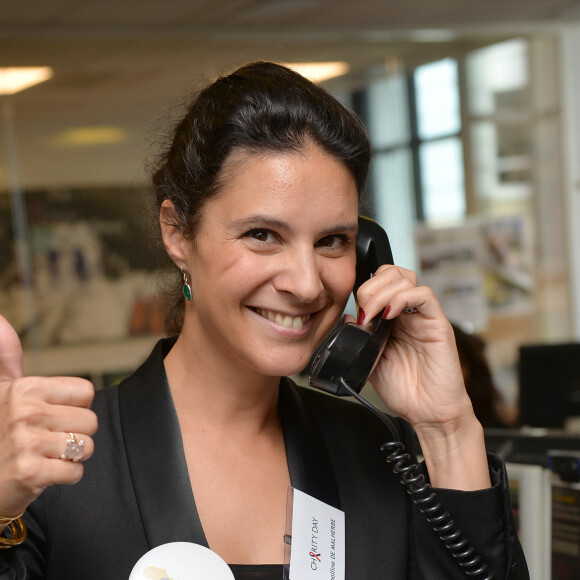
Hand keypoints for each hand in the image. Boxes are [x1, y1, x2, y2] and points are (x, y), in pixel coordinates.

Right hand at [0, 315, 97, 519]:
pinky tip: (44, 473)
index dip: (76, 408)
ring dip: (72, 457)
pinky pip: (75, 472)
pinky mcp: (28, 472)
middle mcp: (23, 411)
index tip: (54, 416)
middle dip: (76, 435)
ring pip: (85, 446)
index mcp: (23, 388)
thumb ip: (6, 358)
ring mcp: (25, 442)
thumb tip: (1, 321)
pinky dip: (66, 477)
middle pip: (90, 421)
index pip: (86, 392)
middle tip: (50, 442)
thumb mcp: (2, 391)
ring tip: (47, 456)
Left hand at [352, 266, 490, 489]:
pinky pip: (424, 295)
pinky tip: (390, 315)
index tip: (355, 313)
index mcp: (392, 317)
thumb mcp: (370, 360)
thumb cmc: (404, 389)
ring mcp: (423, 316)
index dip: (363, 288)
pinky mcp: (438, 324)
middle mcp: (408, 312)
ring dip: (382, 292)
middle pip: (391, 273)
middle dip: (370, 287)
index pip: (379, 282)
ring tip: (374, 315)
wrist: (427, 413)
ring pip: (405, 278)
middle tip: (363, 312)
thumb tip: (347, 316)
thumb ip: (359, 338)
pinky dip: (403, 298)